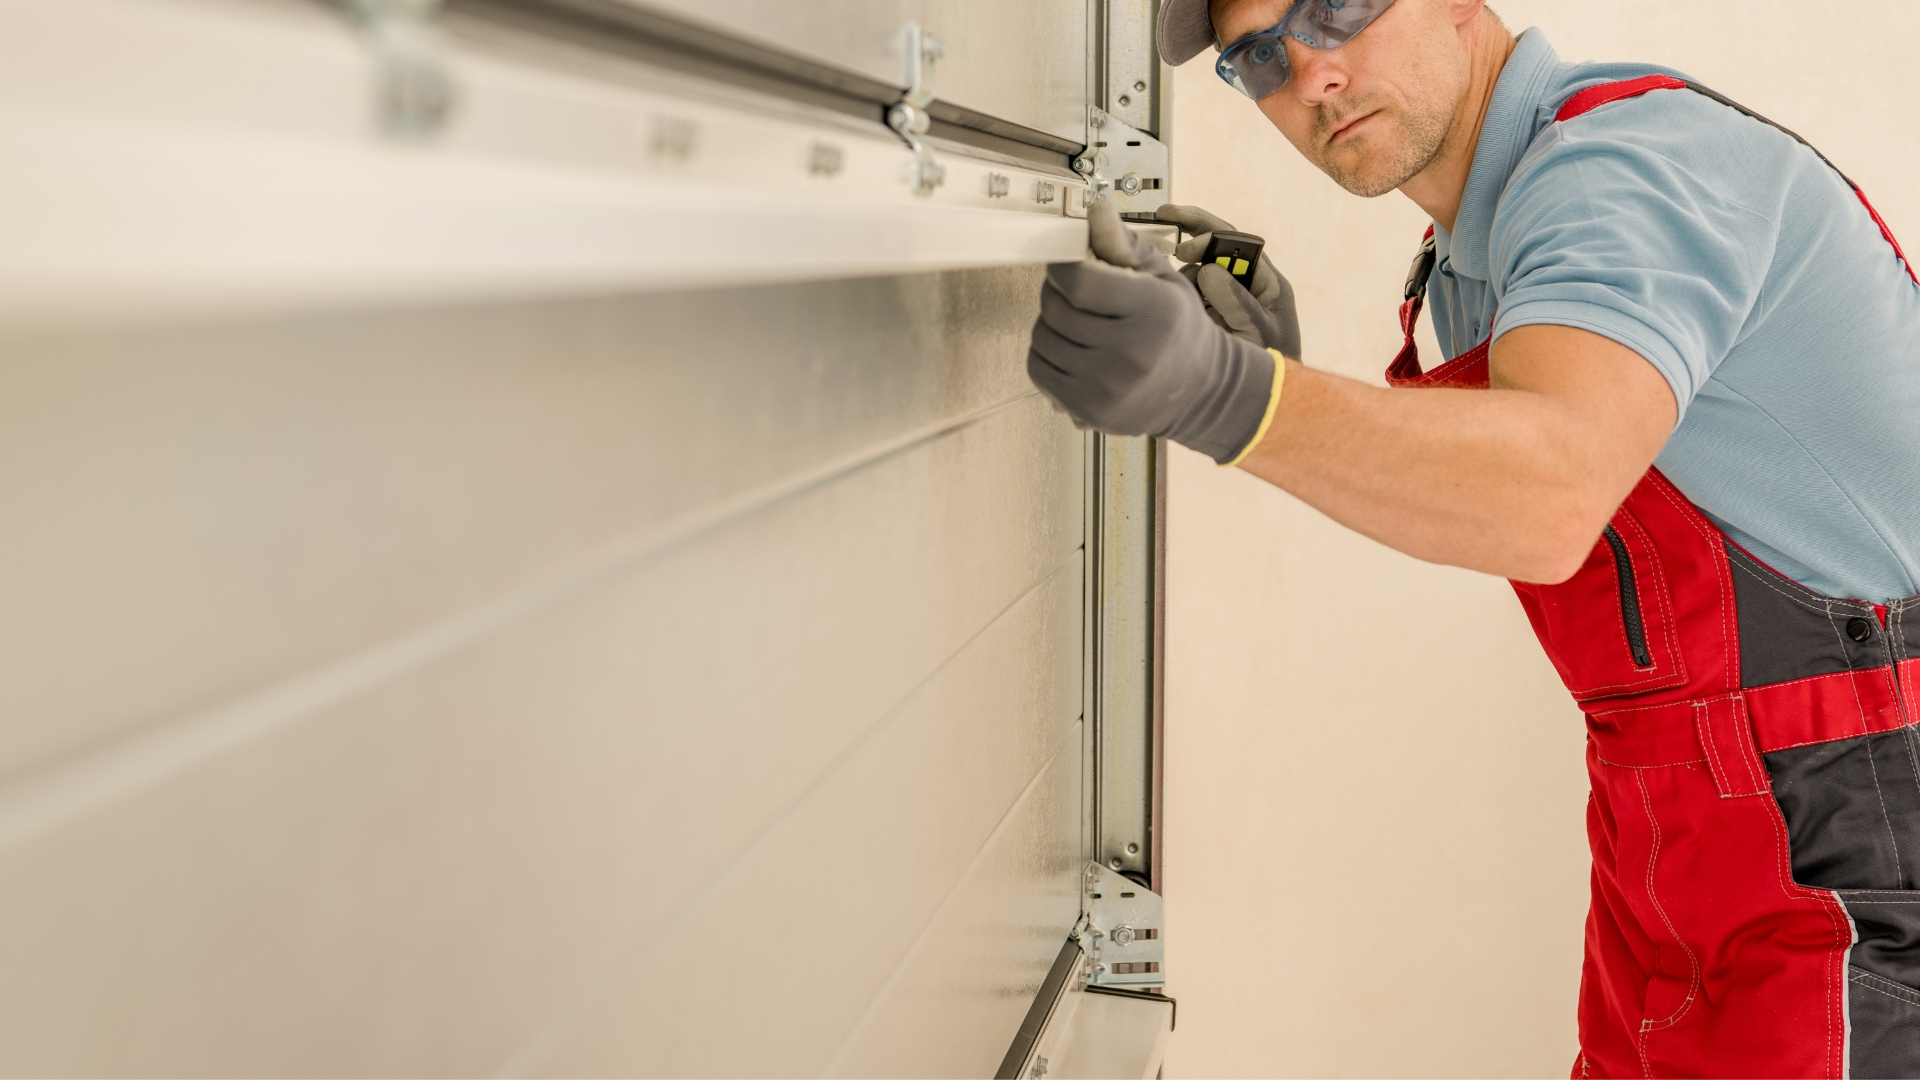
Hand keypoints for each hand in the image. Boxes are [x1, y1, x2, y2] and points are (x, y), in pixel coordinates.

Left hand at [1027, 200, 1277, 463]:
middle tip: (1074, 291)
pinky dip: (1045, 352)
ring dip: (1050, 322)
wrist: (1199, 391)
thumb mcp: (1162, 278)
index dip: (1062, 265)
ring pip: (1042, 338)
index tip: (1067, 263)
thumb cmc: (1176, 327)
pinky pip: (1038, 368)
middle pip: (1055, 309)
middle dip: (1055, 291)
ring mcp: (1107, 387)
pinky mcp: (1087, 410)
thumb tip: (1094, 211)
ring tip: (1077, 321)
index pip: (1079, 281)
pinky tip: (1071, 348)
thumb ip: (1124, 244)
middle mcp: (1131, 353)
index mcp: (1154, 311)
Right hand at [1153, 203, 1301, 359]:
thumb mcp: (1259, 332)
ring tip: (1175, 295)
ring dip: (1182, 277)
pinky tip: (1170, 306)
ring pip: (1197, 273)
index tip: (1183, 245)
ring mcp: (1225, 302)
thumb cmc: (1274, 369)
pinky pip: (1189, 297)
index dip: (1208, 235)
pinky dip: (1177, 296)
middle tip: (1163, 216)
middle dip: (1191, 232)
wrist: (1267, 405)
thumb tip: (1208, 271)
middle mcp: (1246, 286)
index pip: (1237, 241)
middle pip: (1216, 247)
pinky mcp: (1210, 318)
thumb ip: (1237, 301)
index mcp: (1266, 283)